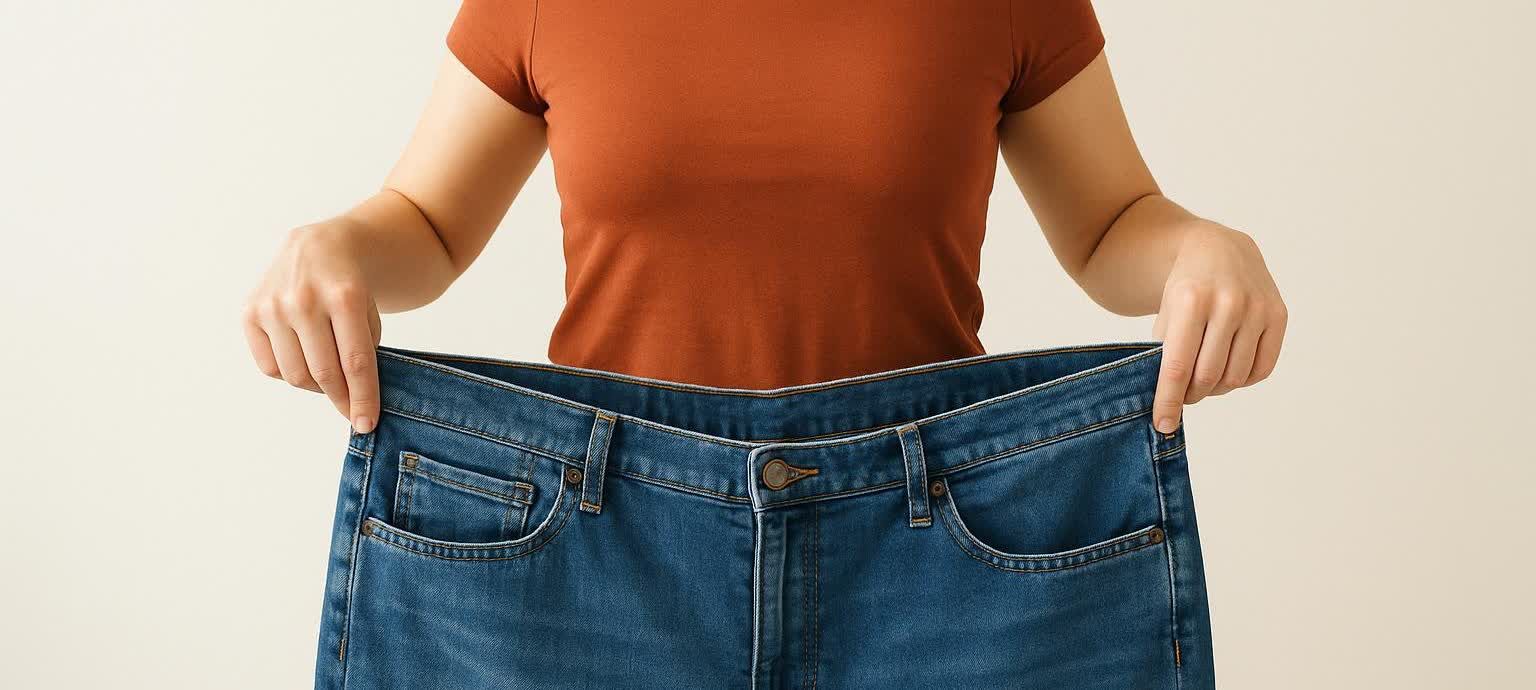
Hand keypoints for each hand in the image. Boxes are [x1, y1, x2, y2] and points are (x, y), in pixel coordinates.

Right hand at [242, 223, 382, 432]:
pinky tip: (303, 360)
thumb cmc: (350, 285)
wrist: (319, 247)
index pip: (355, 362)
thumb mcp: (369, 311)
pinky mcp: (250, 312)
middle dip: (341, 400)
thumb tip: (356, 402)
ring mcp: (272, 305)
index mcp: (344, 296)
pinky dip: (288, 373)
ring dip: (316, 387)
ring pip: (294, 374)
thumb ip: (364, 352)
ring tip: (329, 378)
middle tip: (350, 410)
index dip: (362, 398)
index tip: (366, 423)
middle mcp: (303, 299)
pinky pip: (269, 366)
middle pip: (323, 373)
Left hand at [1151, 223, 1286, 433]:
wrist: (1217, 249)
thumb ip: (1166, 353)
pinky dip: (1242, 380)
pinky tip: (1228, 369)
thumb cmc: (1185, 288)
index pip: (1178, 366)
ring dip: (1216, 389)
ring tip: (1203, 380)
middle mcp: (1229, 303)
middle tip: (1183, 395)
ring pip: (1235, 377)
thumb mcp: (1165, 314)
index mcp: (1191, 300)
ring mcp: (1258, 308)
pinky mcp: (1279, 315)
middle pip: (1208, 376)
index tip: (1163, 424)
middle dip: (1191, 395)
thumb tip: (1168, 402)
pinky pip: (1261, 369)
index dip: (1169, 400)